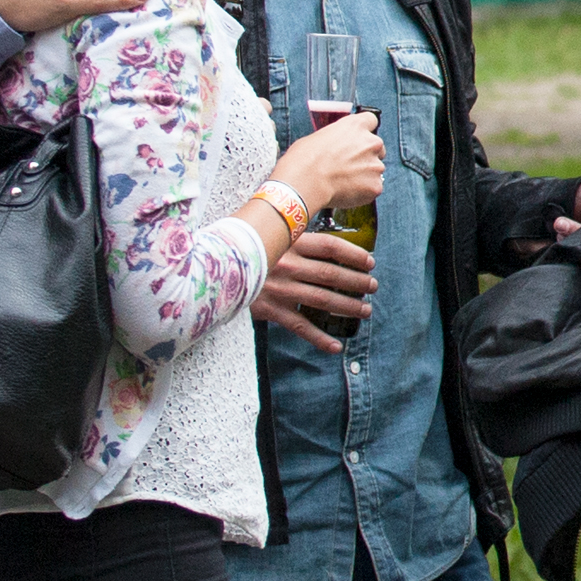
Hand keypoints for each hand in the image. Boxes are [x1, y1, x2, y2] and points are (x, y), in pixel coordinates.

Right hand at [253, 229, 376, 349]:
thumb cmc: (241, 247)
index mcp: (288, 242)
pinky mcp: (269, 310)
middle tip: (372, 286)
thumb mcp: (266, 233)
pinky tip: (336, 346)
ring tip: (365, 310)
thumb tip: (319, 240)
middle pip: (331, 274)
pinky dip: (319, 339)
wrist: (208, 268)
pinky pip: (299, 327)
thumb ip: (290, 235)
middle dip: (356, 282)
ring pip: (321, 300)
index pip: (330, 246)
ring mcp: (278, 289)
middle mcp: (286, 265)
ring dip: (347, 306)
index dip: (353, 254)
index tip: (369, 261)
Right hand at [269, 110, 386, 223]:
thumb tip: (335, 148)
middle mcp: (371, 143)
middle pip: (376, 147)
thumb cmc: (304, 160)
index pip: (371, 121)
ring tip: (343, 182)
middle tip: (349, 166)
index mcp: (356, 126)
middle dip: (365, 156)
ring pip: (375, 170)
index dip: (364, 132)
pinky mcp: (375, 185)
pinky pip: (373, 188)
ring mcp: (375, 165)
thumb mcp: (318, 137)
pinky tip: (346, 192)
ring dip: (364, 175)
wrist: (305, 182)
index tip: (358, 139)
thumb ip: (336, 140)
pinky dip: (363, 191)